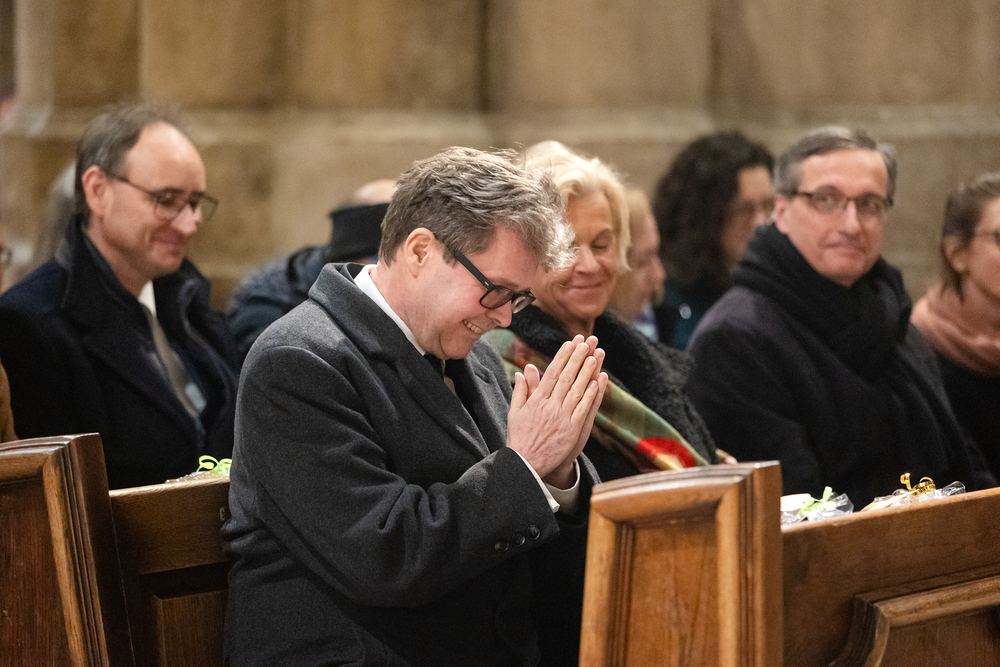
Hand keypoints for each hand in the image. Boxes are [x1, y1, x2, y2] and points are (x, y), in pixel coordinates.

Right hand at [507, 335, 607, 487]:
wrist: (526, 464)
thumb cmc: (519, 438)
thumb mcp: (515, 412)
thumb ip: (521, 391)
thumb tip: (522, 372)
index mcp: (536, 401)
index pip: (551, 374)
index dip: (562, 357)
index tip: (569, 344)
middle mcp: (549, 407)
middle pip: (566, 378)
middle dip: (577, 358)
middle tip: (586, 342)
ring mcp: (562, 418)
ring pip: (577, 390)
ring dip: (587, 372)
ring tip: (594, 356)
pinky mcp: (572, 430)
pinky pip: (584, 409)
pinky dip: (591, 394)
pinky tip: (598, 382)